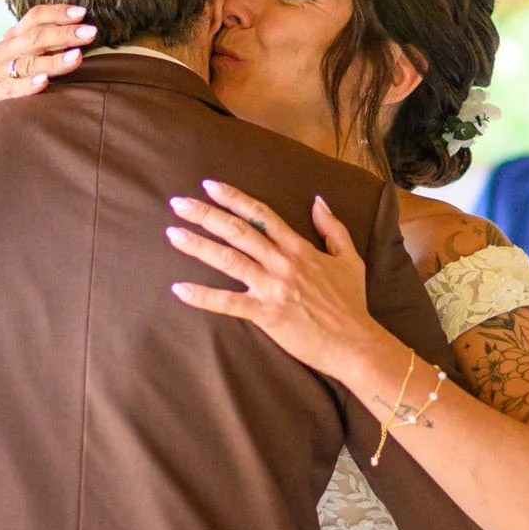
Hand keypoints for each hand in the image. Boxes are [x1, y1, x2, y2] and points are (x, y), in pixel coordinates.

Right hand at [0, 4, 96, 103]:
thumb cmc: (26, 84)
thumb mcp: (38, 60)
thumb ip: (53, 46)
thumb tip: (86, 31)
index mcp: (12, 37)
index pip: (35, 18)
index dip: (58, 13)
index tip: (82, 14)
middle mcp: (0, 51)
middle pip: (33, 38)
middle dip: (64, 34)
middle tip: (90, 33)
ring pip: (25, 64)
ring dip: (53, 60)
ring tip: (77, 57)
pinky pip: (11, 89)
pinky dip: (27, 85)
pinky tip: (44, 81)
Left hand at [167, 180, 391, 384]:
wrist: (355, 343)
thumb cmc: (351, 304)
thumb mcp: (350, 259)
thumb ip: (333, 228)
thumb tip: (318, 200)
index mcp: (299, 248)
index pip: (261, 214)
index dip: (233, 198)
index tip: (209, 186)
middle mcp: (283, 263)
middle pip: (238, 230)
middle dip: (206, 214)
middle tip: (178, 203)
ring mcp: (273, 288)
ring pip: (229, 260)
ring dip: (198, 245)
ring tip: (172, 234)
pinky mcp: (266, 315)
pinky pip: (228, 303)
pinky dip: (202, 296)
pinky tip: (178, 289)